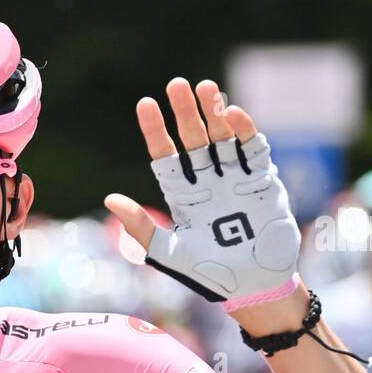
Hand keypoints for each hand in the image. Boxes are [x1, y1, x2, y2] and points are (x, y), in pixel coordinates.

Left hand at [104, 78, 300, 310]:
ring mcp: (235, 179)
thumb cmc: (210, 275)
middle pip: (193, 139)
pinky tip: (234, 113)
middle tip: (177, 85)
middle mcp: (208, 183)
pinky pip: (252, 150)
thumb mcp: (169, 253)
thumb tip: (109, 200)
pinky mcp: (261, 181)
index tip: (146, 104)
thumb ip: (141, 226)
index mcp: (183, 196)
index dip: (156, 130)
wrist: (255, 287)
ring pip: (222, 138)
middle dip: (186, 113)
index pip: (165, 155)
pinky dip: (245, 131)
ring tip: (207, 88)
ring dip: (215, 113)